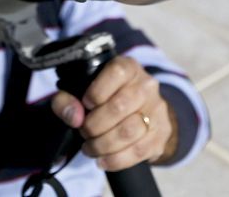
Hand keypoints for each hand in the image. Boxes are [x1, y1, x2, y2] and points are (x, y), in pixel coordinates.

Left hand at [51, 56, 176, 171]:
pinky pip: (139, 151)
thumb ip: (66, 100)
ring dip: (103, 145)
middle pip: (120, 107)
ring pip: (129, 131)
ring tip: (90, 148)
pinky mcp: (161, 133)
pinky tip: (103, 160)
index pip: (116, 73)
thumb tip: (74, 117)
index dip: (97, 91)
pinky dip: (116, 160)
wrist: (136, 111)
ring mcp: (157, 109)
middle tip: (84, 132)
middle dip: (95, 125)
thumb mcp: (79, 91)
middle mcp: (146, 85)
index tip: (85, 104)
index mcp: (128, 67)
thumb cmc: (102, 98)